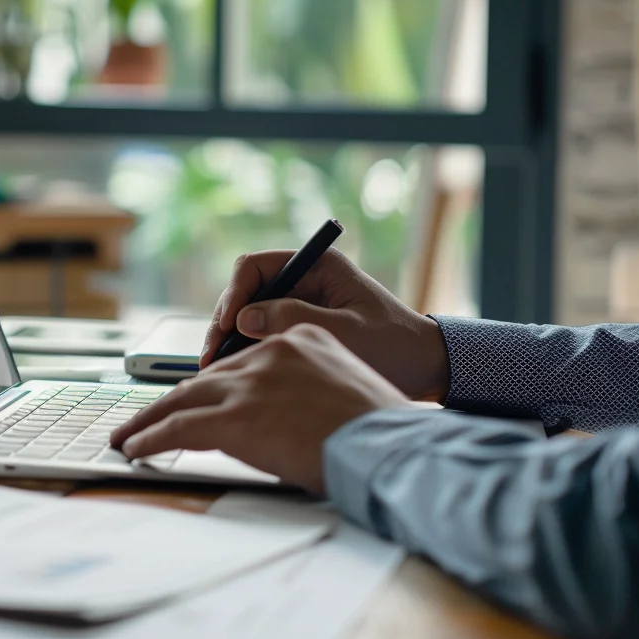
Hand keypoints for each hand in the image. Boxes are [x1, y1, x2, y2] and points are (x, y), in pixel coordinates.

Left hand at [111, 325, 413, 494]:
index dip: (211, 385)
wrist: (391, 447)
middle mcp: (269, 353)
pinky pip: (177, 427)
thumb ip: (307, 391)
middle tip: (146, 419)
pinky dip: (150, 438)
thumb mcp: (345, 390)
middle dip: (170, 401)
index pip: (241, 361)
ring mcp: (249, 384)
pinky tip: (135, 447)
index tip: (193, 399)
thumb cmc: (383, 432)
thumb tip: (285, 417)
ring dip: (150, 421)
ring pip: (182, 399)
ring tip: (129, 436)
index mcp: (300, 339)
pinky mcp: (235, 418)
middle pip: (204, 377)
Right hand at [202, 248, 450, 400]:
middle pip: (245, 291)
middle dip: (225, 321)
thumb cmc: (395, 346)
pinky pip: (262, 333)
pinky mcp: (300, 327)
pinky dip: (247, 351)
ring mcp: (301, 303)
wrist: (426, 369)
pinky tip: (237, 373)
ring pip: (248, 314)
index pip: (256, 266)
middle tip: (212, 357)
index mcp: (318, 265)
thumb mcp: (344, 332)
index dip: (234, 294)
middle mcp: (304, 279)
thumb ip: (293, 319)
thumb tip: (244, 319)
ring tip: (218, 369)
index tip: (228, 325)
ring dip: (231, 339)